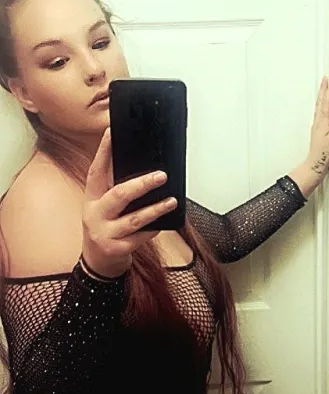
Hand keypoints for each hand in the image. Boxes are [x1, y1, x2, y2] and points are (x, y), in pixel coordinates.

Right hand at [82, 128, 176, 277]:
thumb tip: (146, 168)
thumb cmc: (106, 227)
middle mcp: (95, 214)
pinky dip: (153, 229)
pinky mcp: (116, 249)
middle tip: (161, 176)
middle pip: (119, 195)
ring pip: (134, 219)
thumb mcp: (105, 206)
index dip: (103, 151)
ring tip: (171, 201)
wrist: (98, 262)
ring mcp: (105, 233)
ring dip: (155, 209)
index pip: (96, 170)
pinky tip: (164, 222)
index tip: (112, 132)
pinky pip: (140, 237)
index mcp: (92, 198)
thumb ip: (117, 188)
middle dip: (142, 184)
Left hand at [290, 77, 328, 196]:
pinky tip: (322, 106)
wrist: (315, 164)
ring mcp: (317, 126)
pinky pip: (319, 113)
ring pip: (319, 106)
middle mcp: (318, 122)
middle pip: (321, 102)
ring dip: (322, 96)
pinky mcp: (318, 130)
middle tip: (326, 79)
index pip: (326, 103)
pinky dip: (321, 105)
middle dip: (324, 90)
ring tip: (324, 88)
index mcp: (323, 122)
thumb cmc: (324, 154)